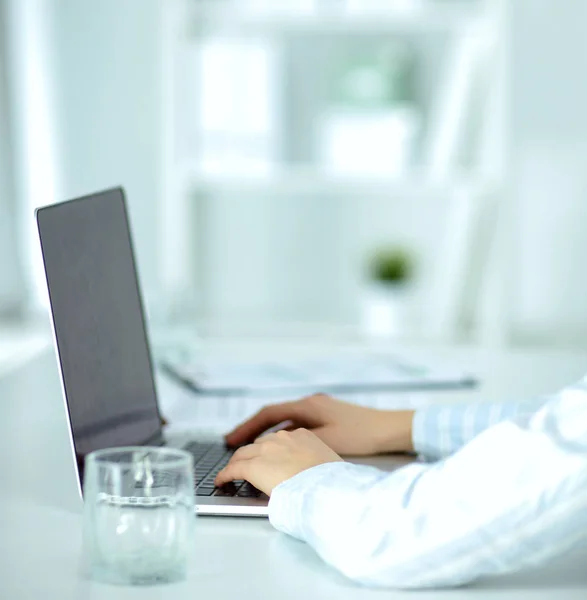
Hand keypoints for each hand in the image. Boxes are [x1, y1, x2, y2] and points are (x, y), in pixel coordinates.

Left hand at [215, 428, 342, 494]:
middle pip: (259, 444)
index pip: (279, 441)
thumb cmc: (332, 482)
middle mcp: (282, 438)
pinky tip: (221, 481)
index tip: (268, 458)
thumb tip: (312, 472)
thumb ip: (314, 461)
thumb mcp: (327, 463)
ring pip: (244, 454)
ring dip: (238, 463)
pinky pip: (234, 469)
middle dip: (252, 454)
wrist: (326, 489)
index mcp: (302, 435)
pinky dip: (225, 475)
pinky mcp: (253, 467)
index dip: (270, 451)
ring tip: (232, 472)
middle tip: (247, 465)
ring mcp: (266, 450)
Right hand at [224, 393, 414, 456]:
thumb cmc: (361, 433)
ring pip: (284, 421)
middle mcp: (310, 404)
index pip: (268, 413)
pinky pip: (296, 426)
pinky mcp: (327, 419)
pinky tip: (278, 450)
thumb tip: (272, 450)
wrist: (390, 428)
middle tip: (231, 443)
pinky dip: (282, 435)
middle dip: (251, 429)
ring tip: (249, 448)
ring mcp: (319, 411)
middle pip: (273, 416)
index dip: (247, 427)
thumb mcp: (326, 441)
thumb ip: (298, 443)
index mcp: (307, 406)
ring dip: (266, 433)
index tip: (230, 439)